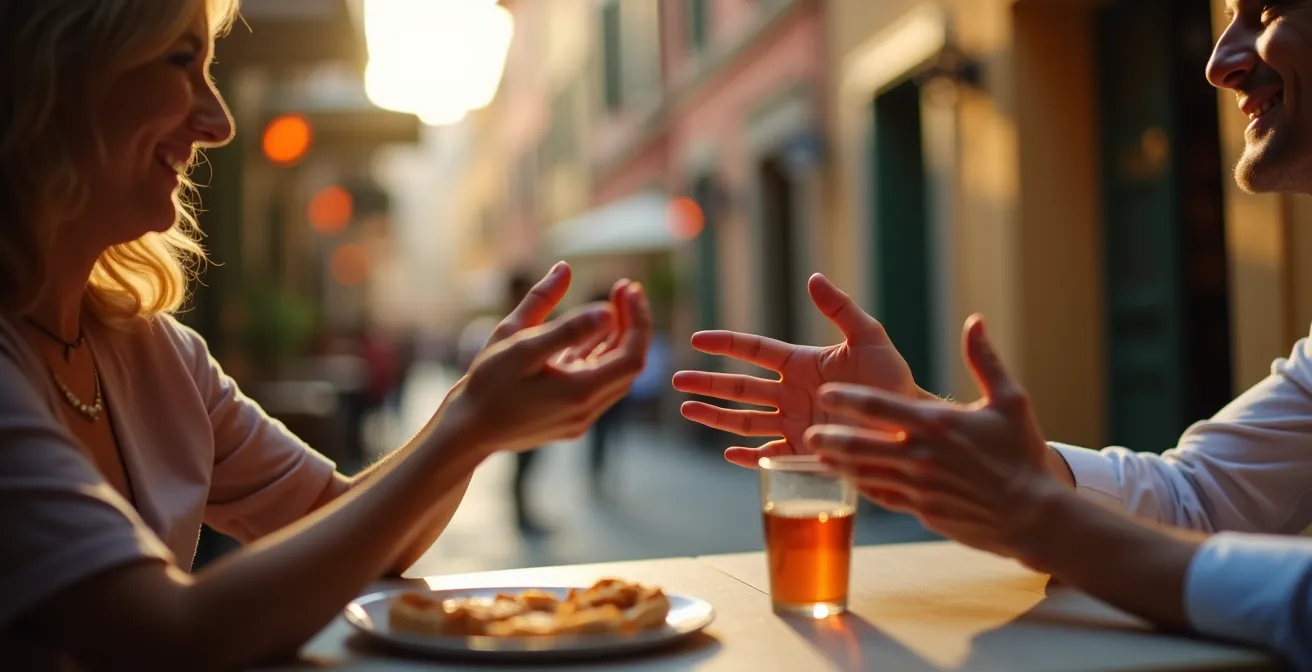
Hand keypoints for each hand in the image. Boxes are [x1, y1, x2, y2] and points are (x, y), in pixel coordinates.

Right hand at [437, 262, 632, 409]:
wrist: (466, 431)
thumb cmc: (488, 386)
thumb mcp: (520, 347)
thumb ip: (565, 326)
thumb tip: (606, 309)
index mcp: (580, 393)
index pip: (632, 356)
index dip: (637, 320)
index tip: (628, 288)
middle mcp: (587, 410)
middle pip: (628, 365)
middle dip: (631, 324)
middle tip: (625, 288)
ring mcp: (579, 418)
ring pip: (614, 374)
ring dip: (618, 339)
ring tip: (614, 304)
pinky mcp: (569, 418)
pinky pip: (596, 382)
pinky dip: (599, 355)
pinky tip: (594, 330)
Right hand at [672, 273, 927, 467]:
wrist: (909, 424)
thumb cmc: (892, 379)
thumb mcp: (869, 338)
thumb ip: (840, 309)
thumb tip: (813, 277)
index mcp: (800, 363)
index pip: (754, 350)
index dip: (726, 343)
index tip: (698, 339)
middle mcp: (790, 393)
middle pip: (739, 386)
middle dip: (708, 383)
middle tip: (676, 379)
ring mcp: (793, 423)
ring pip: (744, 420)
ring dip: (715, 415)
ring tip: (687, 409)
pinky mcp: (803, 453)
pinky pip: (768, 455)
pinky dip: (747, 456)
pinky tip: (727, 453)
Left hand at [804, 315, 1061, 558]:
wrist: (1033, 514)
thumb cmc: (1021, 454)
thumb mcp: (1010, 401)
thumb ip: (985, 360)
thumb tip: (975, 321)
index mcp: (938, 425)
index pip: (882, 409)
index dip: (849, 400)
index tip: (825, 392)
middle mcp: (922, 457)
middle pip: (862, 446)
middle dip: (831, 439)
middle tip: (807, 432)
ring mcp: (919, 488)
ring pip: (866, 474)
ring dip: (838, 465)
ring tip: (814, 455)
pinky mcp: (920, 511)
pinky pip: (881, 496)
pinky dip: (861, 487)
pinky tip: (845, 479)